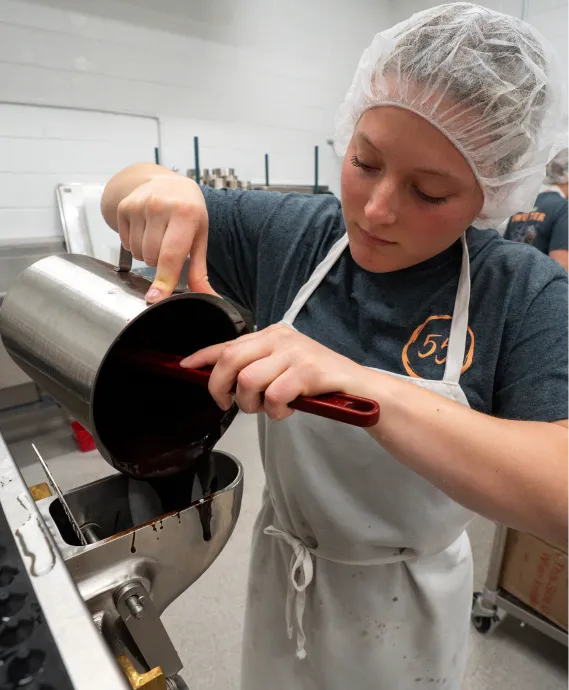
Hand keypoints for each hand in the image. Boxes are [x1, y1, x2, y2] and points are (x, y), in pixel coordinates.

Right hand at [116, 175, 215, 301]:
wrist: (167, 182)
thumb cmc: (189, 213)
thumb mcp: (199, 238)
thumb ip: (200, 271)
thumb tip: (208, 297)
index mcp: (185, 213)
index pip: (171, 255)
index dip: (164, 280)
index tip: (155, 298)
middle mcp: (160, 206)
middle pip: (152, 258)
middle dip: (160, 262)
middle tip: (169, 245)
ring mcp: (139, 204)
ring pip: (138, 252)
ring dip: (147, 254)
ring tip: (158, 237)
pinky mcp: (124, 207)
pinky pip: (126, 243)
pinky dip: (135, 244)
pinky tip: (146, 230)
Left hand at [180, 324, 363, 419]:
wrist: (358, 386)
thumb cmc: (318, 380)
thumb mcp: (282, 367)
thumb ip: (255, 368)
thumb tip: (222, 382)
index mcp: (271, 335)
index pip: (228, 343)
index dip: (202, 356)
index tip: (185, 366)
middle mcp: (280, 338)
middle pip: (230, 360)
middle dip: (220, 387)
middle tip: (228, 403)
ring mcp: (294, 353)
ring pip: (248, 381)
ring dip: (252, 404)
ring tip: (268, 408)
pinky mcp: (308, 371)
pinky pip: (274, 395)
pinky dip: (276, 410)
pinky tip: (287, 410)